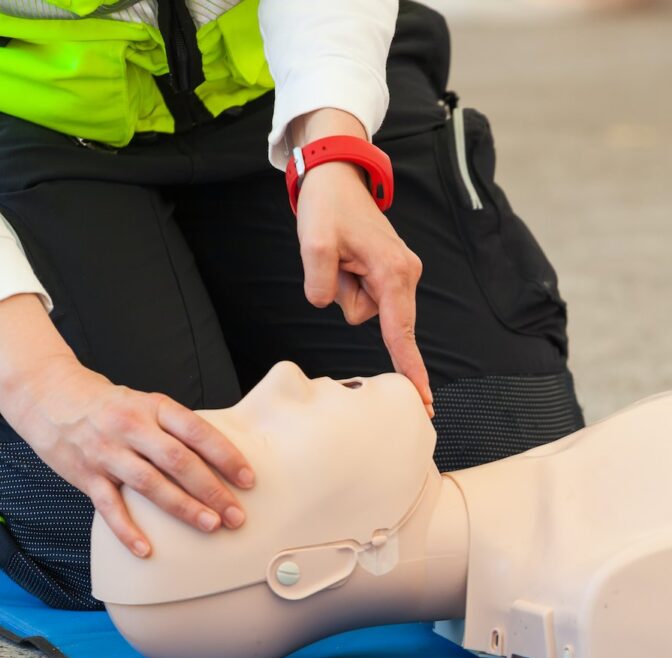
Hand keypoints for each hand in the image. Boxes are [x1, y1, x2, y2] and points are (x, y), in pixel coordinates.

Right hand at [0, 295, 254, 557]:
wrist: (51, 396)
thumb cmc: (110, 405)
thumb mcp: (146, 403)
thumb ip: (175, 427)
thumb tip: (218, 456)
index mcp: (154, 407)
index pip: (197, 432)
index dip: (226, 455)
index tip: (248, 479)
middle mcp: (132, 427)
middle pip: (179, 461)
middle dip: (212, 490)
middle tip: (236, 515)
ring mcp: (108, 452)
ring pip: (150, 484)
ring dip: (183, 508)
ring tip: (211, 526)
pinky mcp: (85, 475)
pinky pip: (109, 507)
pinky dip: (128, 531)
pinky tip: (146, 550)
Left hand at [290, 110, 433, 416]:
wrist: (337, 180)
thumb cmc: (328, 207)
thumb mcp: (313, 242)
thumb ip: (320, 281)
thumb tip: (328, 303)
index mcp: (393, 271)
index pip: (400, 331)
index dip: (409, 367)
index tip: (422, 399)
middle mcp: (404, 275)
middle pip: (372, 318)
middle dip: (348, 296)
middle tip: (335, 258)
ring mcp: (399, 274)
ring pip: (363, 308)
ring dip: (345, 287)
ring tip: (339, 255)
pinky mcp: (388, 273)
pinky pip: (364, 296)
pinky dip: (349, 283)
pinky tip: (345, 258)